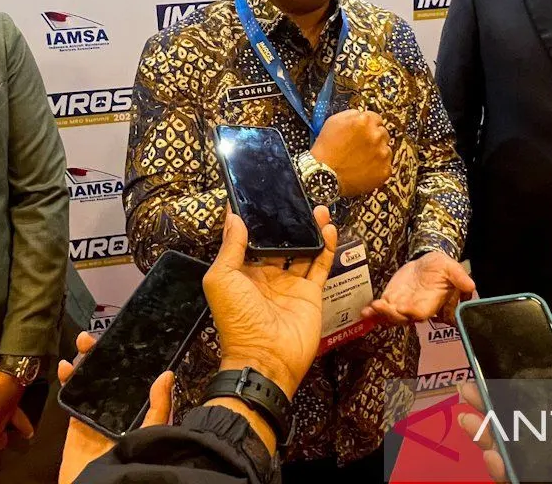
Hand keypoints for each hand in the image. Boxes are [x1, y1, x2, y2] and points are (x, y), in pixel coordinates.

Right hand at [56, 332, 173, 483]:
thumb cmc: (133, 464)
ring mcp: (96, 418)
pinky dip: (68, 381)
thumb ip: (159, 408)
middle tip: (94, 339)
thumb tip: (167, 375)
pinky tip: (67, 368)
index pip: (133, 380)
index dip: (126, 360)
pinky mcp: (76, 426)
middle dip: (101, 356)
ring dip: (84, 363)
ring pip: (88, 384)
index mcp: (137, 413)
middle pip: (108, 378)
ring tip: (82, 346)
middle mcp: (117, 412)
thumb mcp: (152, 433)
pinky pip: (71, 400)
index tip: (122, 340)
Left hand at [206, 205, 338, 397]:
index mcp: (241, 272)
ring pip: (302, 249)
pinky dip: (326, 247)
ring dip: (309, 229)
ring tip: (316, 208)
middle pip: (279, 241)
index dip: (254, 219)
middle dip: (286, 221)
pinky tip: (329, 229)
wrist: (266, 357)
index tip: (260, 194)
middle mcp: (266, 276)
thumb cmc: (237, 320)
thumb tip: (233, 216)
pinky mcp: (310, 293)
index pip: (248, 238)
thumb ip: (230, 247)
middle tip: (295, 198)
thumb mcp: (222, 279)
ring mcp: (289, 284)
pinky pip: (319, 265)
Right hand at [310, 109, 391, 196]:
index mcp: (364, 121)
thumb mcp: (333, 122)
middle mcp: (376, 136)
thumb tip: (361, 115)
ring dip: (377, 153)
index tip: (364, 133)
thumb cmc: (326, 149)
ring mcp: (382, 154)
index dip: (369, 126)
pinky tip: (364, 169)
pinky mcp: (384, 170)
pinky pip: (386, 166)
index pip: (376, 118)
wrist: (324, 174)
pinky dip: (377, 168)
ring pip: (386, 150)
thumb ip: (352, 114)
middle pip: (383, 133)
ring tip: (361, 160)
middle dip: (374, 139)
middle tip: (360, 148)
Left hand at [363, 251, 474, 325]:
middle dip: (391, 315)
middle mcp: (415, 309)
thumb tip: (470, 285)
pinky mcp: (391, 301)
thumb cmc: (442, 268)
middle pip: (402, 318)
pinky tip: (365, 311)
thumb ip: (459, 278)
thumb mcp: (452, 268)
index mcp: (431, 304)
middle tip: (380, 307)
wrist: (427, 263)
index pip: (422, 313)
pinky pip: (381, 309)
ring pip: (390, 316)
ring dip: (380, 315)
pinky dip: (373, 312)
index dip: (412, 313)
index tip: (403, 309)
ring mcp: (401, 306)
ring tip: (370, 310)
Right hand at [457, 366, 551, 483]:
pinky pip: (518, 479)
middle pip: (524, 424)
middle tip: (471, 387)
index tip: (502, 365)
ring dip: (488, 432)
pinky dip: (500, 468)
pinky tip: (491, 455)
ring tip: (470, 417)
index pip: (551, 403)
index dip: (525, 385)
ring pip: (514, 451)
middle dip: (494, 404)